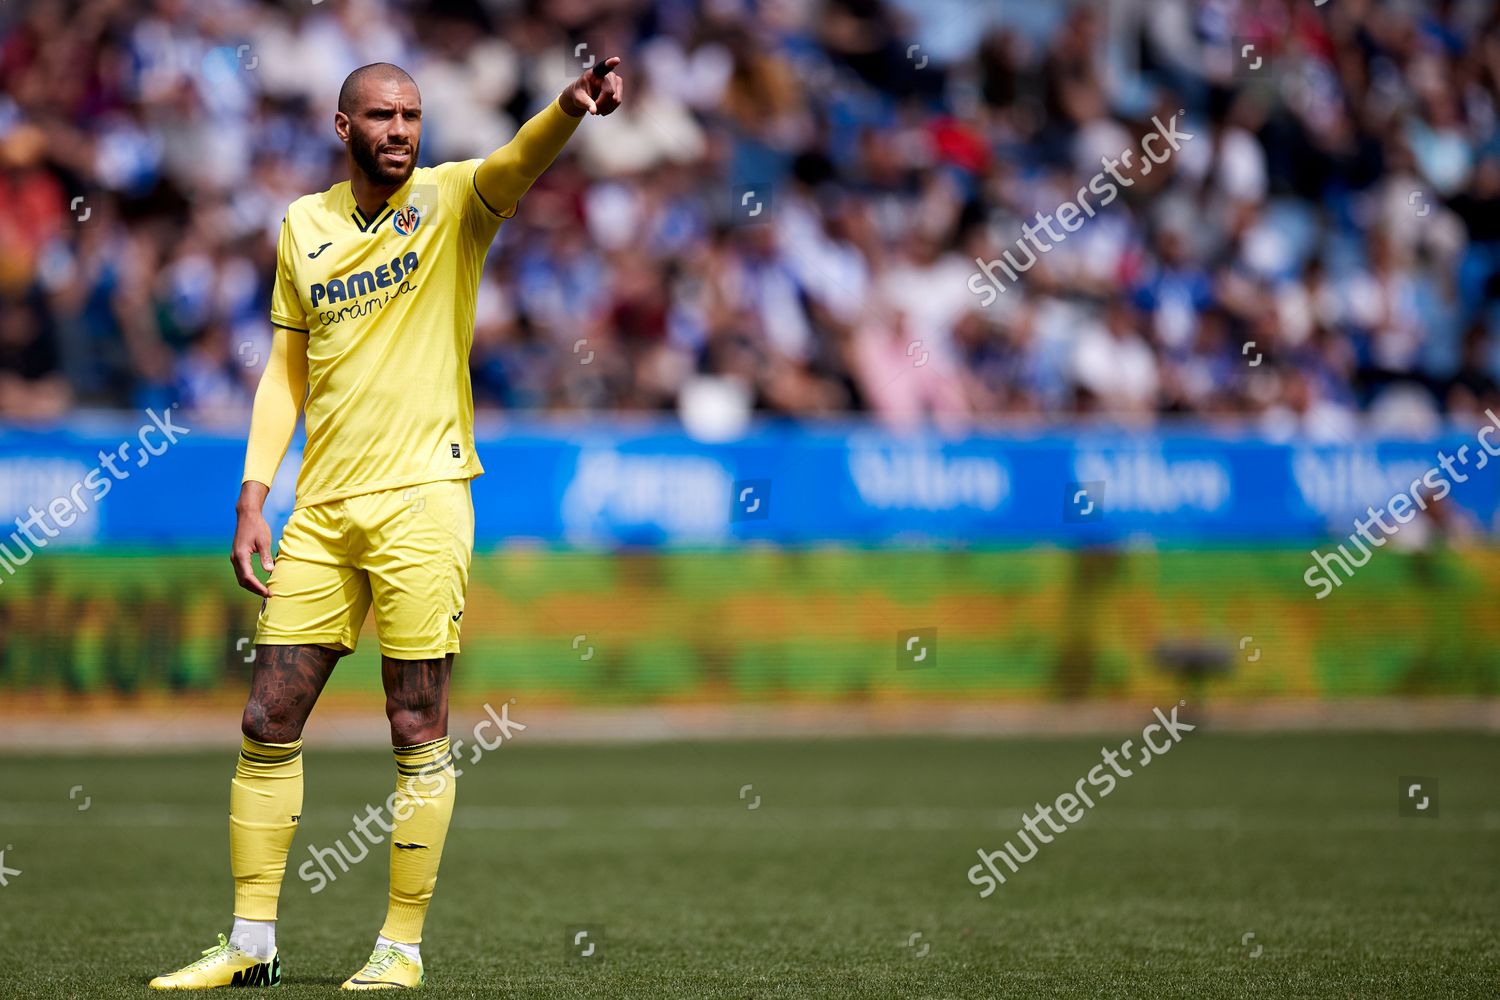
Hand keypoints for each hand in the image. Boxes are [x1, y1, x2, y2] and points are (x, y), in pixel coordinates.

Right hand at [231, 482, 273, 597]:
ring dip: (252, 586)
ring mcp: (235, 558)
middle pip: (243, 581)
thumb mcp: (264, 541)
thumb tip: (270, 571)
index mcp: (241, 556)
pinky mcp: (237, 556)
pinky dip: (249, 579)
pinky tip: (259, 581)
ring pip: (241, 578)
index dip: (258, 587)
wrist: (247, 515)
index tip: (268, 592)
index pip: (248, 577)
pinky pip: (242, 572)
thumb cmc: (257, 526)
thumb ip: (265, 557)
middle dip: (255, 589)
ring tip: (265, 590)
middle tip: (268, 594)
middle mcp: (235, 559)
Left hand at [560, 56, 623, 116]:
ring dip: (606, 108)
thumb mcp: (578, 98)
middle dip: (602, 104)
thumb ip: (586, 103)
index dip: (610, 63)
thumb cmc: (580, 93)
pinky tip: (603, 109)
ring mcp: (616, 80)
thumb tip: (594, 111)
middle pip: (610, 92)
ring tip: (597, 109)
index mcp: (595, 73)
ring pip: (616, 99)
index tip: (617, 60)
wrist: (584, 95)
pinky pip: (618, 102)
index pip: (603, 67)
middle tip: (593, 109)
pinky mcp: (619, 87)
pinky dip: (610, 108)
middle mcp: (608, 74)